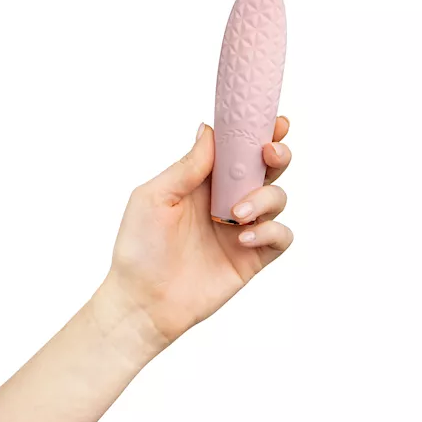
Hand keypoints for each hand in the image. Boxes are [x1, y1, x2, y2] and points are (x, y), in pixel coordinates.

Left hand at [106, 116, 292, 344]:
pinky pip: (281, 236)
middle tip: (269, 151)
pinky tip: (243, 238)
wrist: (143, 302)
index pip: (237, 149)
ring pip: (278, 198)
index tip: (273, 120)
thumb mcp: (155, 197)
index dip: (257, 132)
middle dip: (277, 153)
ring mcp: (242, 228)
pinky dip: (271, 232)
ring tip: (237, 212)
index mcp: (204, 181)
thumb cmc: (139, 248)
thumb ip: (188, 166)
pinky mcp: (252, 257)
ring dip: (265, 198)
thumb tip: (209, 130)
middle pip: (267, 168)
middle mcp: (227, 200)